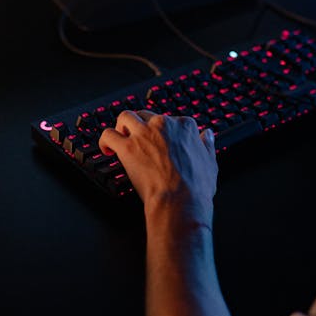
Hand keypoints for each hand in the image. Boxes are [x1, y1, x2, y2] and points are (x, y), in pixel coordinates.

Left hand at [99, 110, 217, 222]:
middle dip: (141, 126)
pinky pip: (108, 135)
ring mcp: (144, 134)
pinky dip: (105, 141)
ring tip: (121, 137)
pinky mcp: (127, 147)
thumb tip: (206, 135)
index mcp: (184, 126)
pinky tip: (107, 149)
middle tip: (138, 140)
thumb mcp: (210, 162)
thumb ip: (207, 145)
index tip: (160, 142)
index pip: (170, 119)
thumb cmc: (195, 186)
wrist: (180, 200)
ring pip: (125, 117)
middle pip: (145, 115)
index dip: (163, 132)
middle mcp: (163, 125)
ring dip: (121, 126)